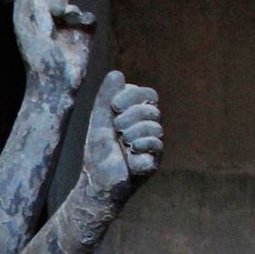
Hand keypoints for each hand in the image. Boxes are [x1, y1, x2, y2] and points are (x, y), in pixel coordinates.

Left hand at [13, 0, 93, 104]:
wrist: (56, 84)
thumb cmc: (36, 62)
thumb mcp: (25, 33)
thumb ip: (22, 10)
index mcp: (36, 24)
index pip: (42, 1)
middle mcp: (52, 27)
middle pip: (61, 2)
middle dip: (60, 2)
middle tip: (57, 10)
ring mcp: (69, 33)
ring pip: (75, 10)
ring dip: (73, 10)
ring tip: (69, 18)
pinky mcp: (84, 40)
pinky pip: (89, 20)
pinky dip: (87, 17)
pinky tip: (82, 22)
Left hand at [82, 68, 162, 199]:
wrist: (97, 181)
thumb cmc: (98, 151)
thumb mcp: (99, 119)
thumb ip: (106, 97)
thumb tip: (117, 73)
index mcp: (136, 115)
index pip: (147, 94)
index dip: (133, 95)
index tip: (114, 106)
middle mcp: (147, 127)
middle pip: (152, 108)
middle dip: (132, 114)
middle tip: (117, 127)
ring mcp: (152, 143)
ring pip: (155, 125)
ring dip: (134, 131)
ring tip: (122, 141)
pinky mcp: (155, 159)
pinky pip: (157, 143)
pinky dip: (141, 144)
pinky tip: (130, 151)